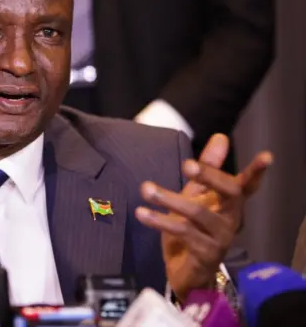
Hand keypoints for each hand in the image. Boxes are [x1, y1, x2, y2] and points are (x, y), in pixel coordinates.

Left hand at [135, 134, 272, 300]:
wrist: (184, 272)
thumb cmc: (191, 230)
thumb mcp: (195, 195)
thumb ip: (206, 169)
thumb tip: (221, 137)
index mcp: (228, 204)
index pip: (246, 185)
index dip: (256, 172)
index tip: (266, 156)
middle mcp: (231, 219)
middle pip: (230, 193)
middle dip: (210, 176)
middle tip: (186, 165)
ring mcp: (220, 238)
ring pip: (199, 213)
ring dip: (170, 199)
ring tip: (146, 188)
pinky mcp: (205, 253)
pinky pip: (183, 232)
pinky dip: (160, 220)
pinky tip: (142, 213)